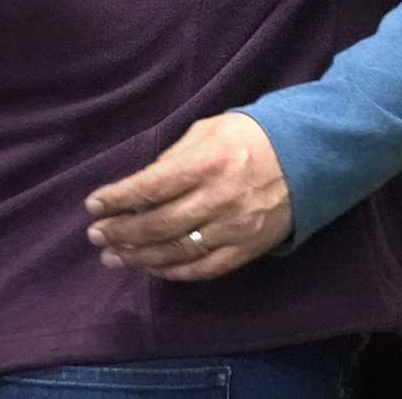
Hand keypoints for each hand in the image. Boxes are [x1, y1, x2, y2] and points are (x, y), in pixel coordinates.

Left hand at [84, 113, 292, 282]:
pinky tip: (152, 268)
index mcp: (206, 163)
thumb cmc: (250, 136)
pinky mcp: (248, 248)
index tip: (93, 205)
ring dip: (140, 257)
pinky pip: (205, 268)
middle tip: (95, 236)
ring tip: (113, 257)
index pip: (150, 187)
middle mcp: (218, 199)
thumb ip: (173, 157)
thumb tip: (141, 186)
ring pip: (177, 251)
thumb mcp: (207, 130)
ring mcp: (234, 228)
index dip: (117, 199)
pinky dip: (175, 271)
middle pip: (158, 224)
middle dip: (121, 232)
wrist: (308, 156)